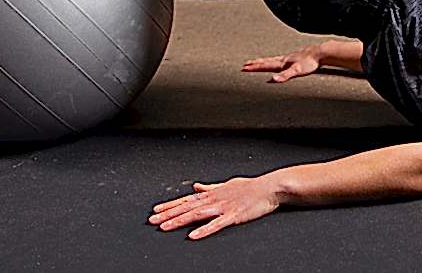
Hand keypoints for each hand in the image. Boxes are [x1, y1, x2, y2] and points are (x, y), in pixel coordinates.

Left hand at [148, 176, 280, 239]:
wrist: (269, 187)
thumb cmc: (250, 187)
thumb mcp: (226, 184)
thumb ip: (210, 187)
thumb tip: (196, 185)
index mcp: (212, 193)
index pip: (187, 200)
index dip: (170, 205)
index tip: (156, 210)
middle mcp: (214, 199)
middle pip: (187, 207)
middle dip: (168, 214)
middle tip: (152, 220)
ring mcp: (223, 207)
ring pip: (197, 215)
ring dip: (179, 221)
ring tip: (165, 227)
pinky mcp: (233, 216)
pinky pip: (216, 225)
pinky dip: (204, 230)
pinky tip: (193, 236)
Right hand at [241, 45, 321, 81]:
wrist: (320, 53)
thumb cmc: (310, 63)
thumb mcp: (296, 71)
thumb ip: (284, 76)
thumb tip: (272, 80)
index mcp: (282, 63)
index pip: (265, 65)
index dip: (254, 67)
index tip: (244, 68)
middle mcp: (284, 59)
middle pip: (266, 61)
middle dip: (255, 64)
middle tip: (245, 64)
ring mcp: (289, 58)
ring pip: (272, 59)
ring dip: (263, 61)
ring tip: (257, 61)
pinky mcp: (295, 58)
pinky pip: (280, 60)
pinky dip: (275, 61)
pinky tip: (279, 62)